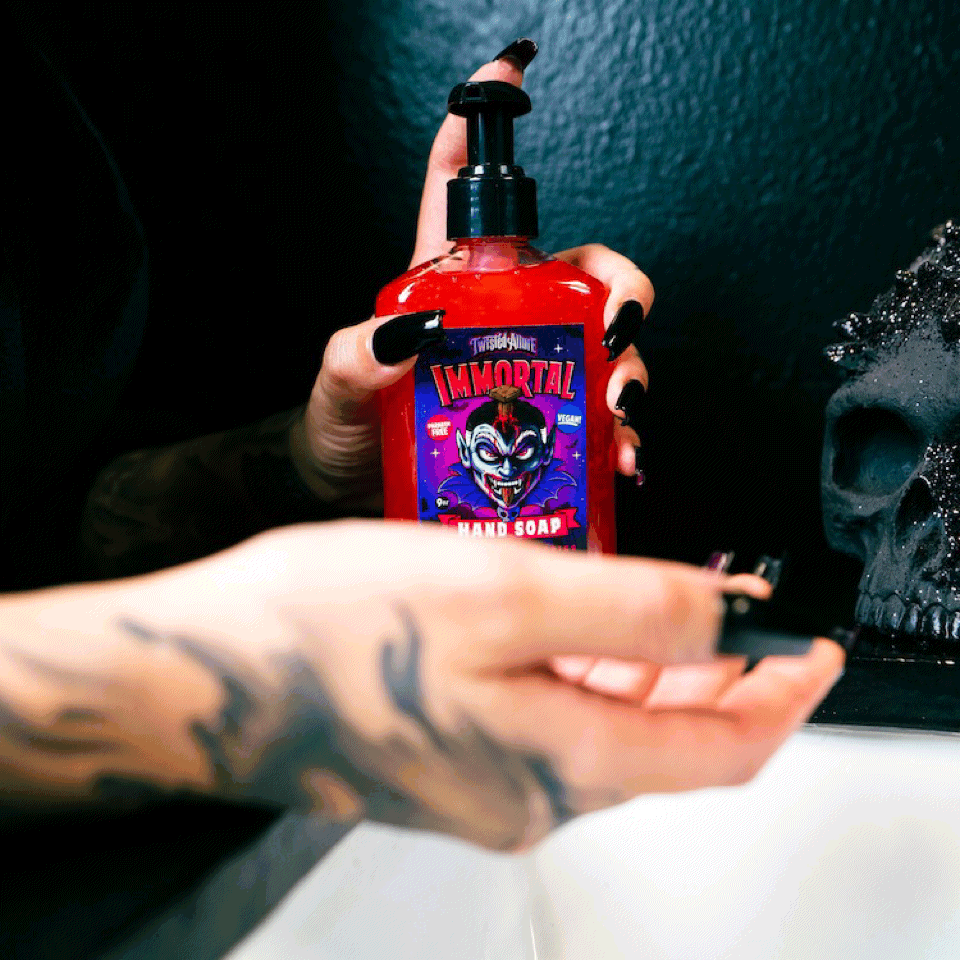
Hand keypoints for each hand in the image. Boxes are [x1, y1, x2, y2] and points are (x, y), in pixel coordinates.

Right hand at [135, 522, 844, 852]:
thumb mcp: (500, 591)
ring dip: (646, 666)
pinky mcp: (443, 757)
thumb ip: (631, 605)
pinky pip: (546, 721)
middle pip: (665, 742)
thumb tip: (730, 613)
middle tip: (738, 607)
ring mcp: (481, 783)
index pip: (723, 750)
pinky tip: (561, 624)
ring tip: (659, 602)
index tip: (814, 646)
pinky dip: (580, 672)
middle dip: (717, 673)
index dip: (784, 694)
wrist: (197, 675)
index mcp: (558, 765)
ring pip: (605, 727)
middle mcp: (526, 796)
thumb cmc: (326, 631)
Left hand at [291, 48, 652, 510]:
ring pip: (610, 348)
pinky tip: (620, 458)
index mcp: (447, 285)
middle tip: (618, 324)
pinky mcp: (550, 424)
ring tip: (619, 410)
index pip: (460, 194)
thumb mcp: (340, 385)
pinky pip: (602, 421)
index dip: (480, 128)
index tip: (507, 70)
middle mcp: (504, 319)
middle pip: (584, 273)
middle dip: (622, 288)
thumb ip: (357, 357)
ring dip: (631, 372)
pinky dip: (621, 439)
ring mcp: (535, 371)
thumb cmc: (342, 427)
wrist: (352, 490)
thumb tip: (409, 334)